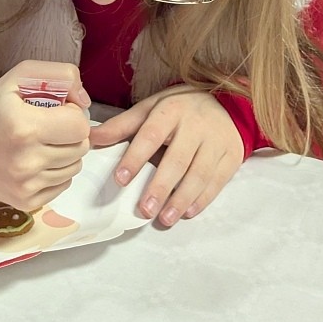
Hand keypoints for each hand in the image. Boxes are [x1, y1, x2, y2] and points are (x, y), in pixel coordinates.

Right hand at [0, 61, 91, 211]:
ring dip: (65, 153)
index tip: (58, 111)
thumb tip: (85, 102)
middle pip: (81, 148)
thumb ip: (60, 75)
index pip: (80, 125)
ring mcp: (25, 185)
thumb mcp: (21, 75)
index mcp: (25, 127)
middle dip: (71, 134)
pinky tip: (36, 161)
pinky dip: (55, 172)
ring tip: (42, 143)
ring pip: (74, 168)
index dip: (73, 114)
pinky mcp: (25, 202)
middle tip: (50, 127)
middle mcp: (26, 161)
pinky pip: (62, 185)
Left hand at [90, 86, 243, 226]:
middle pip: (177, 159)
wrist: (227, 102)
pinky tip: (187, 212)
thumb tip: (90, 138)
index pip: (151, 135)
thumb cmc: (180, 108)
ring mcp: (216, 141)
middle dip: (160, 186)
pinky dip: (202, 199)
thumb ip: (122, 126)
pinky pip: (217, 180)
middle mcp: (195, 125)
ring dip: (181, 199)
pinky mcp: (231, 155)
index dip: (136, 157)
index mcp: (171, 111)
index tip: (121, 179)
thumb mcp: (151, 108)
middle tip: (145, 210)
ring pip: (199, 174)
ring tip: (165, 218)